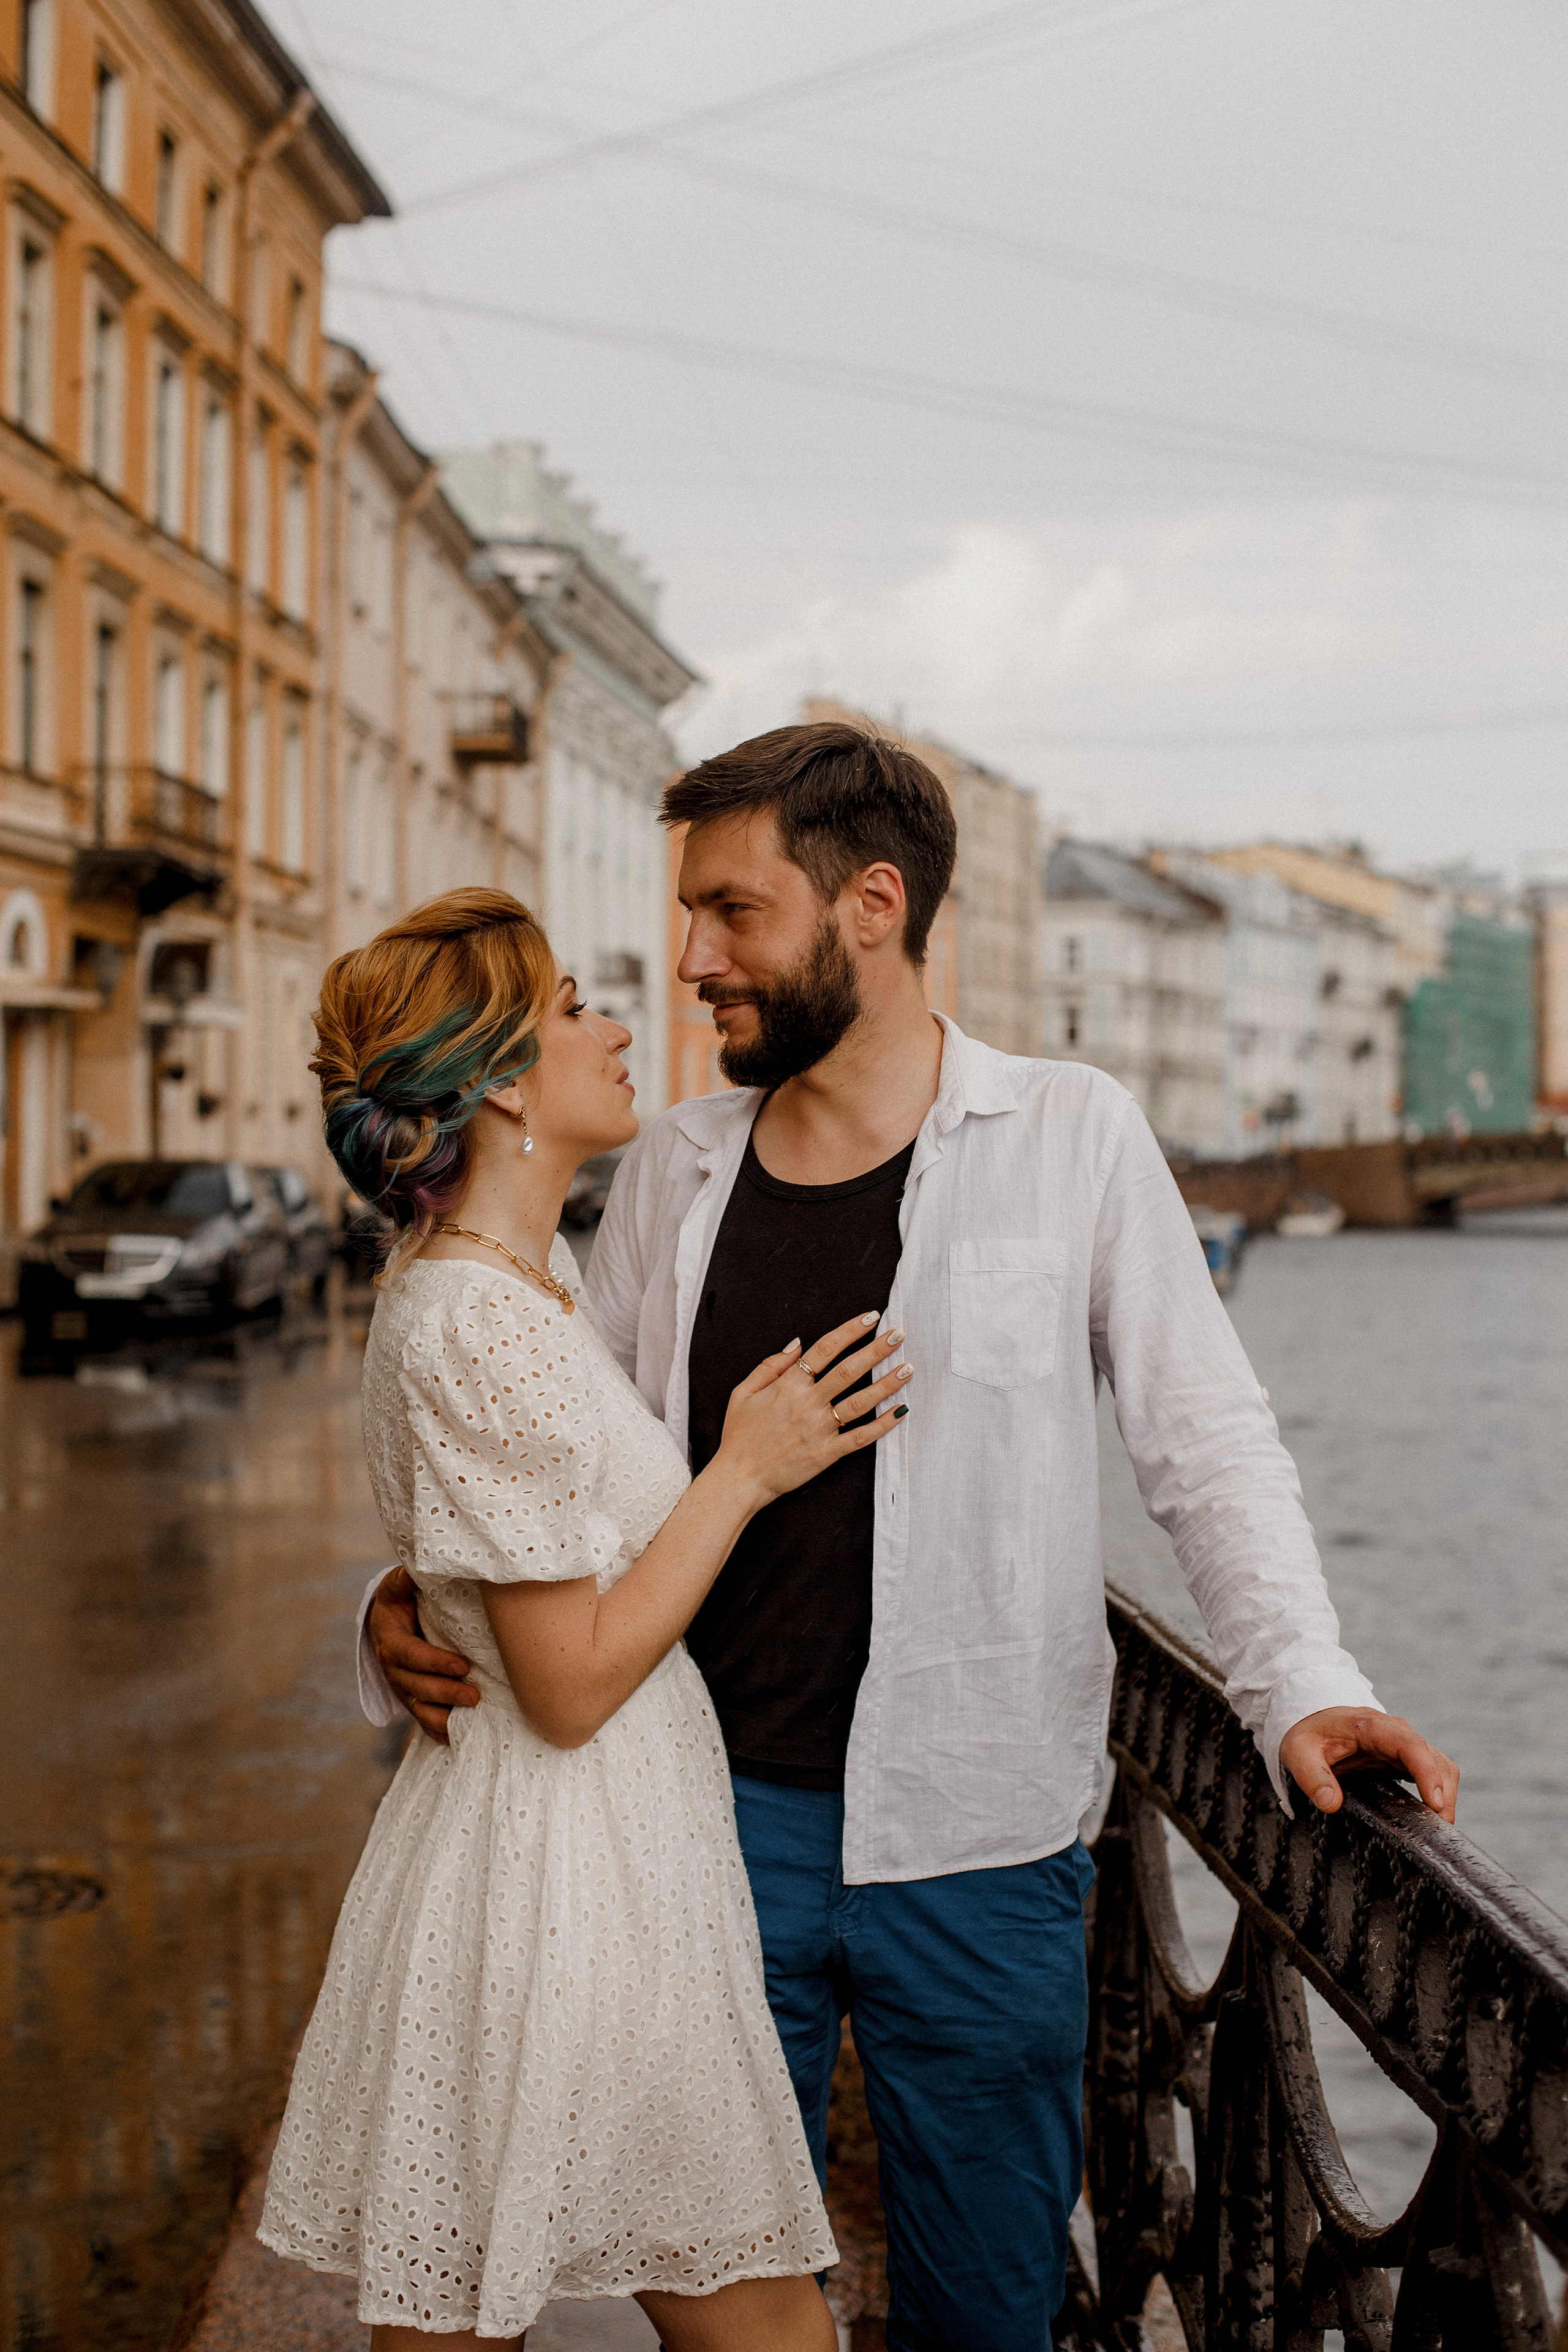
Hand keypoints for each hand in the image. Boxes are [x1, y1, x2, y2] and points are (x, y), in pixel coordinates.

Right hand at [368, 1565, 480, 1743]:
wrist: (387, 1624)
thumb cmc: (400, 1601)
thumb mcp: (397, 1587)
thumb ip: (404, 1580)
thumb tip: (414, 1569)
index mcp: (390, 1640)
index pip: (411, 1655)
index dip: (435, 1662)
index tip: (463, 1665)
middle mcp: (393, 1669)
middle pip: (417, 1687)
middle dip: (446, 1693)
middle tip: (475, 1695)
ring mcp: (403, 1688)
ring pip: (420, 1709)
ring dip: (445, 1716)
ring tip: (474, 1714)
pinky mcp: (413, 1701)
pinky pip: (424, 1722)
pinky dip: (440, 1732)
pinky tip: (461, 1736)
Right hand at [717, 1315, 912, 1507]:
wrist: (739, 1478)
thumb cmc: (738, 1436)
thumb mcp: (742, 1392)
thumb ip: (770, 1366)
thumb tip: (797, 1343)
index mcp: (788, 1386)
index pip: (825, 1349)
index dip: (850, 1331)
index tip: (870, 1318)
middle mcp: (807, 1403)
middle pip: (849, 1370)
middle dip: (876, 1350)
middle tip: (900, 1335)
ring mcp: (819, 1429)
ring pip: (860, 1401)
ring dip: (886, 1383)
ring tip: (908, 1368)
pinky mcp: (826, 1453)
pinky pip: (860, 1437)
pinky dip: (882, 1425)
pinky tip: (901, 1411)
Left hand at [1280, 1707, 1457, 1823]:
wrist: (1311, 1721)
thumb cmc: (1308, 1734)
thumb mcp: (1298, 1752)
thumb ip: (1312, 1776)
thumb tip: (1330, 1803)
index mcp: (1372, 1726)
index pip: (1410, 1746)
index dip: (1427, 1773)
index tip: (1434, 1804)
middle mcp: (1396, 1733)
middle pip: (1435, 1759)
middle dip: (1443, 1793)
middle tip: (1438, 1831)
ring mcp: (1404, 1745)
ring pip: (1440, 1766)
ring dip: (1445, 1795)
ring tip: (1438, 1829)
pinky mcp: (1406, 1758)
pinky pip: (1433, 1772)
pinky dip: (1439, 1793)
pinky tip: (1430, 1818)